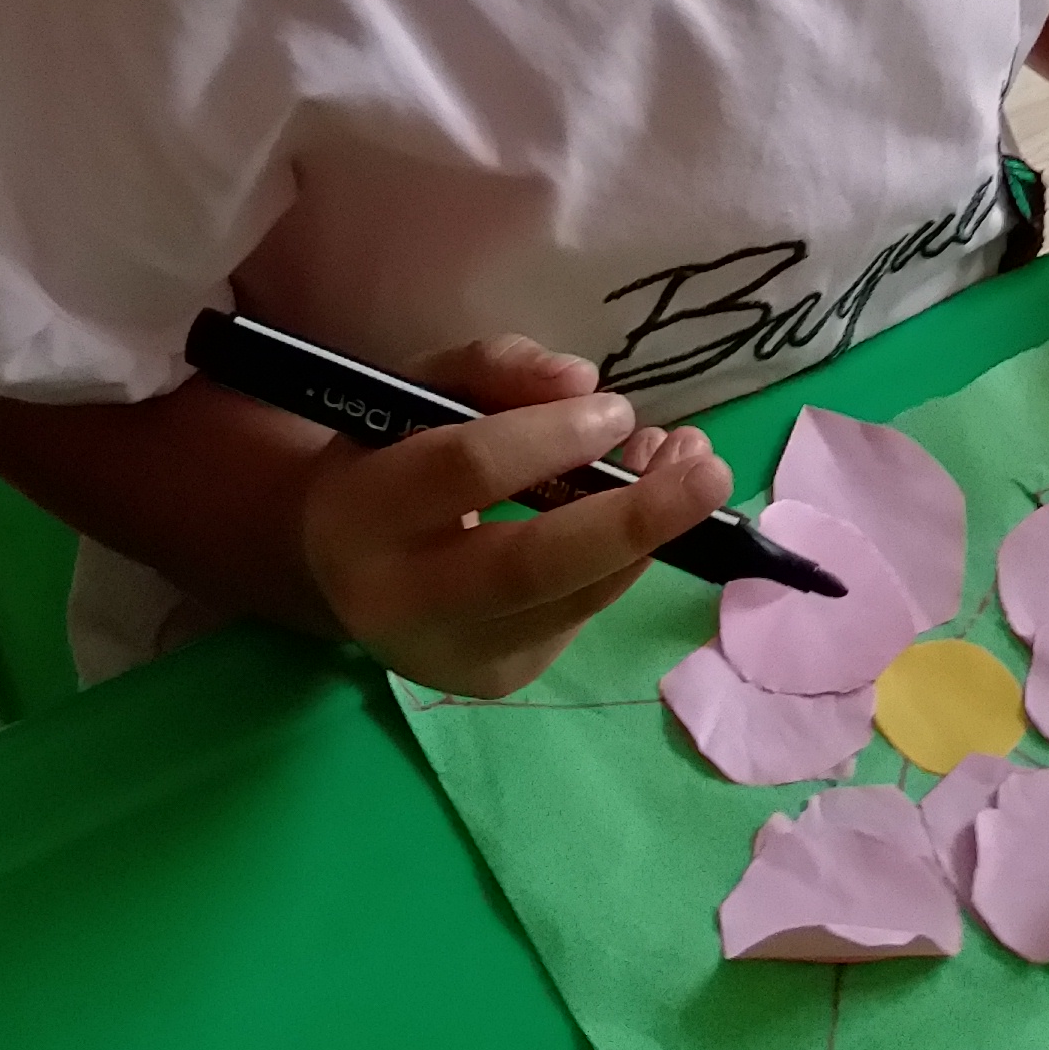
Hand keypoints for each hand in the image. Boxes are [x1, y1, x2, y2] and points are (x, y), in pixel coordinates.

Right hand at [294, 333, 730, 696]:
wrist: (339, 568)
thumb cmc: (387, 458)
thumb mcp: (419, 391)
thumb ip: (494, 369)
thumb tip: (582, 382)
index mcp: (359, 511)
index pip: (464, 471)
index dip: (549, 438)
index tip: (617, 409)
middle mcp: (398, 600)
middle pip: (530, 565)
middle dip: (632, 518)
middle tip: (709, 471)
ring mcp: (451, 655)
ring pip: (572, 598)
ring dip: (647, 534)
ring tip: (693, 471)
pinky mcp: (497, 680)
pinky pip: (578, 615)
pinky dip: (624, 561)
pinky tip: (645, 514)